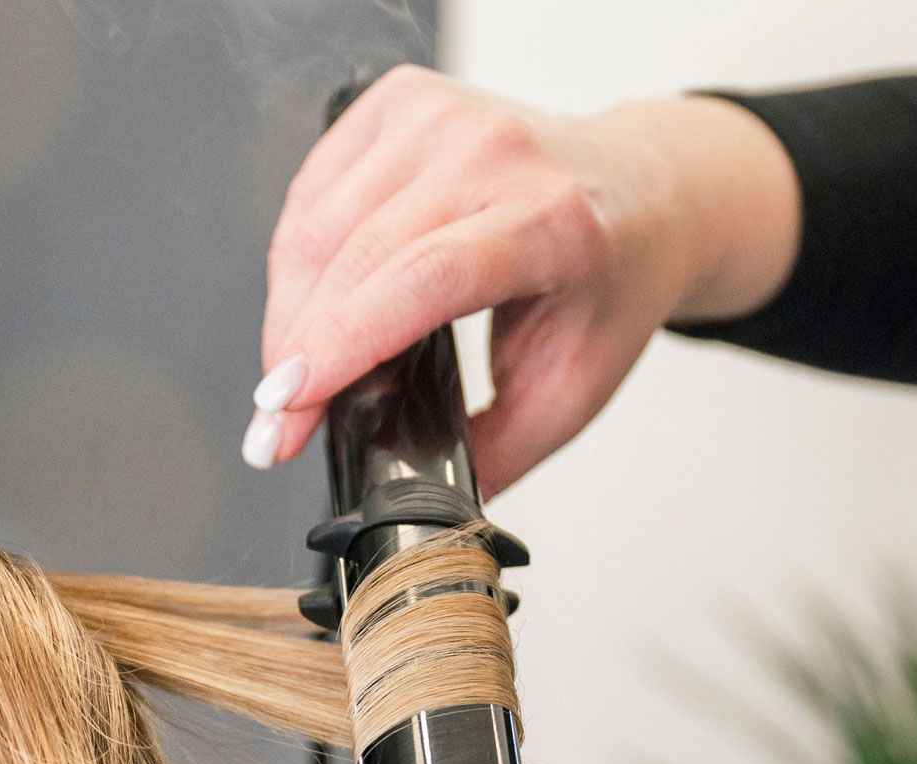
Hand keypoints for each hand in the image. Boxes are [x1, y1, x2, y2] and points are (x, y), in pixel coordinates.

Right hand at [245, 68, 801, 494]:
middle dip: (293, 357)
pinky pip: (310, 193)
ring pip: (315, 227)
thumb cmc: (608, 283)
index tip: (286, 410)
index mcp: (551, 222)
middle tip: (273, 430)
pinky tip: (311, 308)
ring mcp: (440, 116)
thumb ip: (492, 454)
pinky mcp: (398, 102)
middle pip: (352, 258)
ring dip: (286, 317)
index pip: (419, 279)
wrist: (644, 191)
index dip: (338, 347)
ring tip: (293, 380)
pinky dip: (294, 264)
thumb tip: (415, 508)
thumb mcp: (570, 393)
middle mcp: (492, 153)